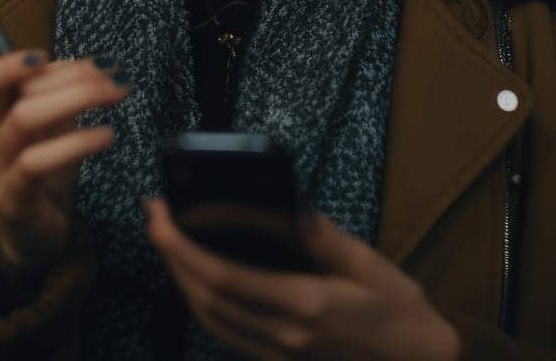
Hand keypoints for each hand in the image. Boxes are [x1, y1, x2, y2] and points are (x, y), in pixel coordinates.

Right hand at [0, 50, 130, 273]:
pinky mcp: (11, 197)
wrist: (36, 232)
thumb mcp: (57, 127)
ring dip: (75, 98)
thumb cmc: (47, 171)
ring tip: (117, 94)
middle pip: (9, 91)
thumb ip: (65, 95)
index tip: (52, 55)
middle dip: (68, 74)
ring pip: (23, 118)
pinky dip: (75, 143)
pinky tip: (105, 135)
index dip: (14, 62)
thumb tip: (97, 66)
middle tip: (114, 73)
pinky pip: (36, 162)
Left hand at [145, 197, 460, 359]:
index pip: (224, 276)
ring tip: (168, 240)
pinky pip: (226, 333)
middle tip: (154, 216)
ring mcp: (278, 353)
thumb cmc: (400, 310)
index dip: (183, 246)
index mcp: (306, 304)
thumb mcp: (368, 263)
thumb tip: (284, 208)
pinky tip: (199, 276)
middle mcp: (284, 334)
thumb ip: (321, 238)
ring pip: (209, 319)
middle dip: (171, 256)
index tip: (161, 214)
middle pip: (205, 297)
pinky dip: (201, 302)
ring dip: (179, 279)